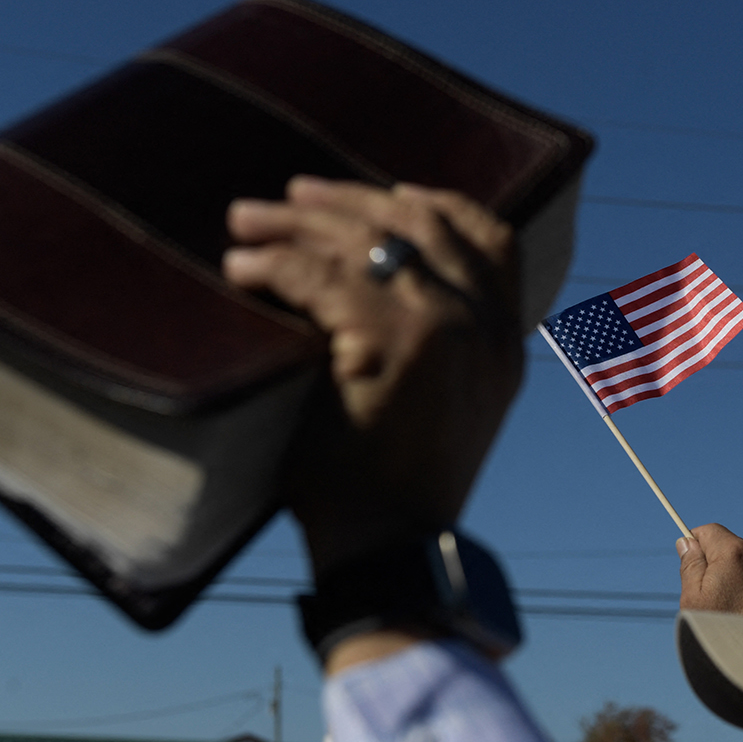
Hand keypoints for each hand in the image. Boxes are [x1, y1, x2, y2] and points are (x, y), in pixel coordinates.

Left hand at [223, 176, 522, 570]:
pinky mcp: (396, 343)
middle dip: (350, 200)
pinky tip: (239, 269)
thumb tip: (368, 291)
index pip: (493, 240)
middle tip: (289, 196)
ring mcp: (448, 330)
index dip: (438, 202)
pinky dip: (274, 265)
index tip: (387, 190)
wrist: (391, 551)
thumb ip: (432, 347)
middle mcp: (485, 328)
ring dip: (299, 223)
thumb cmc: (391, 489)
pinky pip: (322, 276)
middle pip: (423, 224)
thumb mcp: (440, 408)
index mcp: (503, 343)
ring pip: (370, 240)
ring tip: (245, 220)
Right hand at [677, 523, 742, 620]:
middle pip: (732, 550)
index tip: (693, 567)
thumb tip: (687, 542)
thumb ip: (690, 566)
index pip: (708, 531)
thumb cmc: (729, 633)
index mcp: (735, 552)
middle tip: (716, 602)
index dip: (695, 547)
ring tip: (741, 617)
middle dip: (721, 569)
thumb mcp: (695, 600)